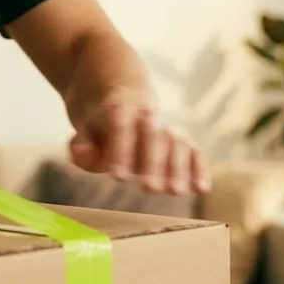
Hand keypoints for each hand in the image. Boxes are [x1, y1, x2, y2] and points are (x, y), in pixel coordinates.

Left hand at [69, 92, 210, 195]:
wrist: (119, 90)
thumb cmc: (99, 118)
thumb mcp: (83, 125)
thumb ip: (81, 143)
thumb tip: (83, 156)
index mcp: (117, 109)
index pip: (120, 129)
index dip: (120, 152)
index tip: (119, 177)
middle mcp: (145, 116)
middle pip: (152, 136)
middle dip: (153, 162)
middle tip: (151, 189)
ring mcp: (164, 127)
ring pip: (175, 142)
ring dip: (178, 168)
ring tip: (177, 193)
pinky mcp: (178, 139)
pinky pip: (192, 149)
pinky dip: (199, 167)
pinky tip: (202, 189)